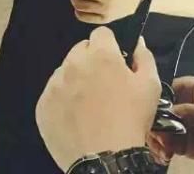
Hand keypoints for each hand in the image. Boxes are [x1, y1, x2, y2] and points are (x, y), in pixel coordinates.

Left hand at [36, 27, 160, 171]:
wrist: (106, 159)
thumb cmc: (131, 119)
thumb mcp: (150, 85)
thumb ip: (144, 56)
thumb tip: (137, 42)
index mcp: (101, 54)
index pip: (101, 33)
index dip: (110, 45)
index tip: (115, 60)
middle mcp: (74, 63)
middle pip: (81, 49)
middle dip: (91, 60)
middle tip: (103, 83)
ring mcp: (55, 85)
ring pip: (65, 71)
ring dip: (76, 79)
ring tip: (89, 103)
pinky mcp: (43, 105)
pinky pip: (53, 93)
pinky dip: (63, 99)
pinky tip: (76, 115)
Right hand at [146, 77, 193, 164]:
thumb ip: (190, 112)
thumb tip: (169, 112)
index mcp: (186, 88)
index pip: (162, 93)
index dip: (154, 105)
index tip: (154, 119)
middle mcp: (179, 104)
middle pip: (155, 114)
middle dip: (154, 129)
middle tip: (161, 141)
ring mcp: (178, 123)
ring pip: (157, 131)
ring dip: (156, 143)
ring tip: (165, 153)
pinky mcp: (179, 141)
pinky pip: (163, 146)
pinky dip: (161, 152)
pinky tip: (167, 158)